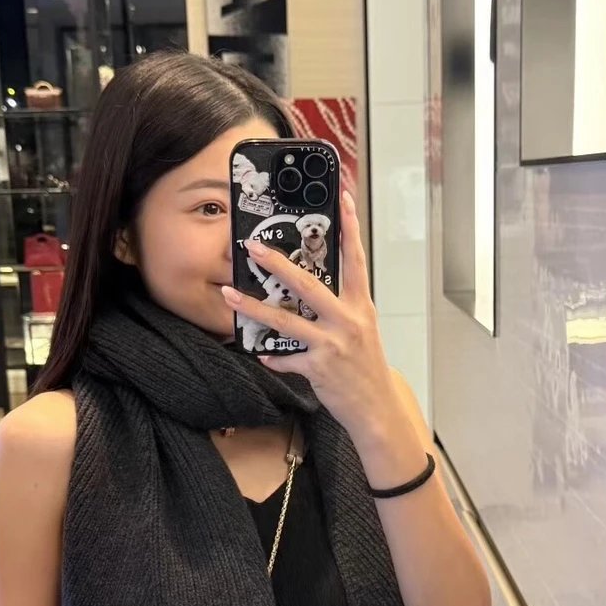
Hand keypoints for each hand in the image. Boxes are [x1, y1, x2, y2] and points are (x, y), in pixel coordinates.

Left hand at [221, 188, 396, 442]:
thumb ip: (340, 307)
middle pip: (308, 285)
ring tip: (229, 294)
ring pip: (285, 321)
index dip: (350, 228)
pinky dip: (273, 357)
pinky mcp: (319, 368)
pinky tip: (261, 354)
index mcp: (361, 305)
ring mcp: (333, 344)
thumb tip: (309, 288)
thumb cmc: (365, 365)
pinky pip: (286, 358)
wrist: (376, 407)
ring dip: (253, 307)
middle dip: (277, 263)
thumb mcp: (361, 328)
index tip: (343, 198)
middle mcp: (348, 320)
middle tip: (252, 246)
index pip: (355, 259)